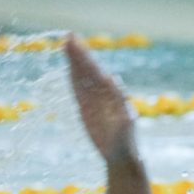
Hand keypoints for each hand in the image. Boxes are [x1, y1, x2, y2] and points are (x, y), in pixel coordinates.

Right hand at [65, 33, 136, 162]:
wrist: (122, 157)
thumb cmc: (126, 144)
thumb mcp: (124, 129)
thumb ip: (120, 111)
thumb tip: (115, 85)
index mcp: (115, 96)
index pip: (99, 73)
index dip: (89, 59)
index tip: (81, 46)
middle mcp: (105, 95)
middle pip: (90, 71)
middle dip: (80, 55)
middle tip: (69, 37)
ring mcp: (95, 100)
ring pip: (83, 77)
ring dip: (75, 62)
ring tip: (67, 44)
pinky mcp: (87, 108)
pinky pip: (78, 90)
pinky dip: (74, 78)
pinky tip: (69, 67)